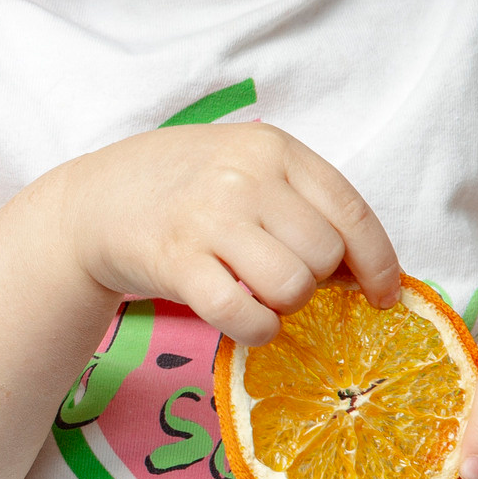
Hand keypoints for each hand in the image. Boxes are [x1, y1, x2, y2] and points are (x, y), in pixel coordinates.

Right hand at [57, 122, 399, 344]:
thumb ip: (299, 200)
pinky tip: (244, 320)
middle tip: (279, 278)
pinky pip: (243, 314)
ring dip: (283, 306)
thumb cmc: (182, 187)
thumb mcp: (243, 165)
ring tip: (256, 292)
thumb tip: (363, 270)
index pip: (352, 213)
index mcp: (272, 148)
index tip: (383, 295)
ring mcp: (207, 218)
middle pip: (324, 256)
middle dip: (313, 281)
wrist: (94, 200)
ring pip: (292, 287)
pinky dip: (256, 330)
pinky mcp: (175, 261)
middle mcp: (243, 177)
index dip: (379, 263)